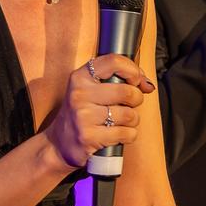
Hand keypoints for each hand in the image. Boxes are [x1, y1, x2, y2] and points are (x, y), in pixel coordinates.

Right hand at [44, 54, 155, 169]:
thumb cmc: (82, 113)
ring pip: (129, 115)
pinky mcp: (89, 137)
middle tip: (129, 105)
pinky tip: (117, 134)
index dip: (132, 70)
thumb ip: (118, 80)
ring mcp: (83, 116)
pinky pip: (126, 133)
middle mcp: (79, 94)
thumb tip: (147, 85)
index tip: (136, 80)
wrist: (58, 144)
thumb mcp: (90, 90)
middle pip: (127, 91)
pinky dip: (129, 135)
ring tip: (120, 121)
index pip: (114, 61)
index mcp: (80, 77)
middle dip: (136, 99)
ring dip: (132, 120)